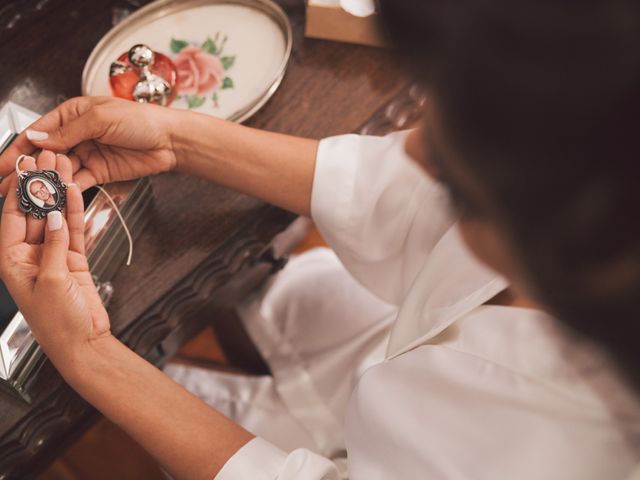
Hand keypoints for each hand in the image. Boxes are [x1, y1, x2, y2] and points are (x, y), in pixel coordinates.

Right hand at [0, 96, 178, 193]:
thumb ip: (67, 132)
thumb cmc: (141, 120)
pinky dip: (64, 190)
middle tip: (5, 187)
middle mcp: (76, 134)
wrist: (170, 141)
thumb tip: (36, 138)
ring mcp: (87, 154)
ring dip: (42, 183)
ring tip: (24, 196)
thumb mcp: (100, 119)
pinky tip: (52, 198)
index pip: (37, 133)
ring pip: (57, 171)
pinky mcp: (99, 172)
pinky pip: (76, 182)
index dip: (17, 149)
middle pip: (43, 154)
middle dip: (24, 170)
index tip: (2, 165)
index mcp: (72, 114)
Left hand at [0, 153, 109, 368]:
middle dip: (41, 184)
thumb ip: (52, 245)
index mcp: (10, 260)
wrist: (83, 343)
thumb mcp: (51, 280)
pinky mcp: (73, 259)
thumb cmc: (58, 322)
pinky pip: (72, 229)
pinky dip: (74, 211)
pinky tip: (75, 191)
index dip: (19, 189)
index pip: (12, 215)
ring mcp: (52, 255)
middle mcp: (28, 254)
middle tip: (48, 157)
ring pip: (55, 216)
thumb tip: (52, 215)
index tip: (26, 165)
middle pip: (34, 211)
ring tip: (64, 165)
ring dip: (59, 192)